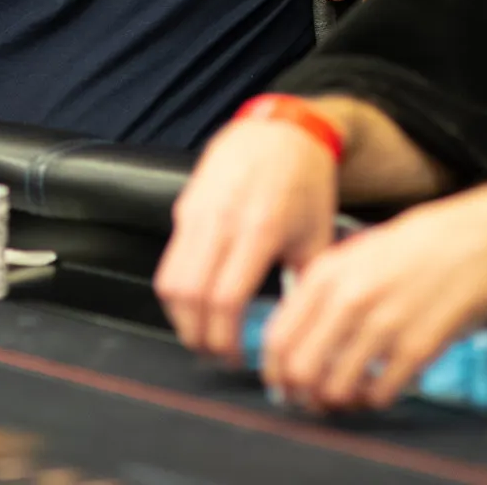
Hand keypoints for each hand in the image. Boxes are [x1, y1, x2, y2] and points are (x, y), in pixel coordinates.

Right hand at [154, 115, 338, 359]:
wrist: (281, 129)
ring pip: (170, 278)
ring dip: (181, 316)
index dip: (224, 338)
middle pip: (189, 295)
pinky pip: (171, 257)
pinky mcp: (185, 203)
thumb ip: (304, 285)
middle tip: (213, 352)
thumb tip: (293, 333)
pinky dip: (178, 288)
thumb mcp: (316, 235)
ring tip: (201, 332)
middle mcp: (222, 219)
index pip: (226, 299)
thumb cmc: (305, 182)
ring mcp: (198, 209)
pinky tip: (199, 298)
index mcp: (259, 229)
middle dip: (198, 335)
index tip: (234, 357)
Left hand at [261, 183, 486, 411]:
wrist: (475, 242)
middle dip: (299, 392)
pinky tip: (378, 388)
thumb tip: (293, 337)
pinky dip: (374, 400)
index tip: (281, 382)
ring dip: (336, 401)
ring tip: (345, 395)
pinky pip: (379, 395)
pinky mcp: (417, 349)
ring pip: (336, 389)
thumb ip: (323, 291)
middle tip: (307, 398)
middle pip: (300, 369)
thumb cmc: (413, 247)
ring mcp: (383, 325)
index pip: (278, 336)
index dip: (274, 369)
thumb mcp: (355, 253)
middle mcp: (349, 299)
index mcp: (328, 272)